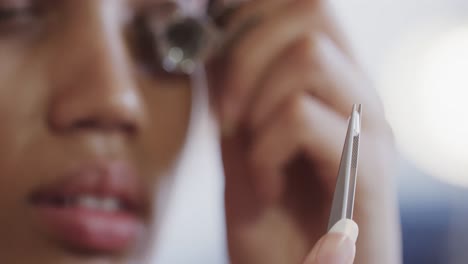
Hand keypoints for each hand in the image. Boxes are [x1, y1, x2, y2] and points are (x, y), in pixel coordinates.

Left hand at [208, 0, 401, 262]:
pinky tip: (267, 185)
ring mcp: (368, 128)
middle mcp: (359, 96)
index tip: (216, 69)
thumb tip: (215, 45)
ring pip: (308, 57)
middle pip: (312, 10)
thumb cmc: (278, 230)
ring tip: (252, 156)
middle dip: (247, 54)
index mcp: (332, 89)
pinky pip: (300, 117)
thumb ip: (234, 99)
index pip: (303, 7)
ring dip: (257, 106)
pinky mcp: (368, 167)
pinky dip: (263, 151)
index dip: (249, 19)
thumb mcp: (242, 152)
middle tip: (228, 114)